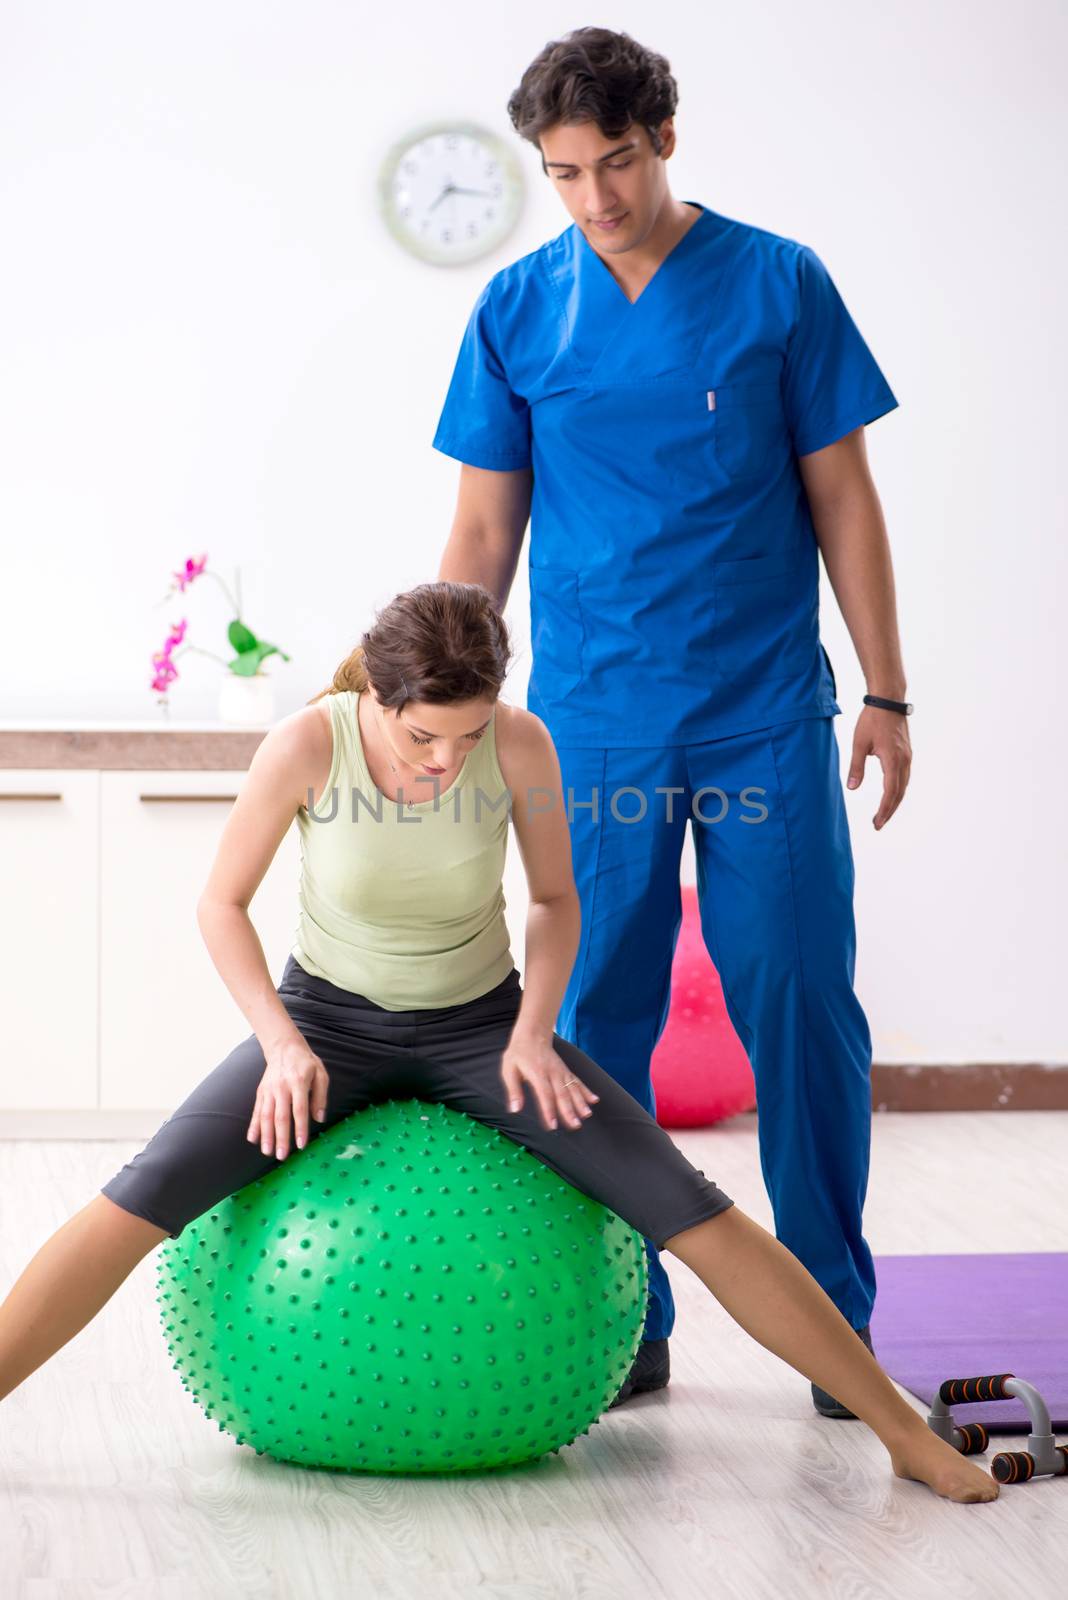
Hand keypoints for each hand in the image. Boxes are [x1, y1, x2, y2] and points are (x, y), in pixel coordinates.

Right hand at [247, 1036, 330, 1159]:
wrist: (284, 1048)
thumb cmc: (306, 1063)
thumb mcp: (321, 1074)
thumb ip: (321, 1096)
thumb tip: (319, 1118)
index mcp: (299, 1082)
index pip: (299, 1109)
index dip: (300, 1128)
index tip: (301, 1144)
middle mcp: (281, 1087)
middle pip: (280, 1116)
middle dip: (281, 1137)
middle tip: (282, 1156)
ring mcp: (269, 1090)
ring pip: (266, 1115)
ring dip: (266, 1135)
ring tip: (267, 1152)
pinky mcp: (261, 1092)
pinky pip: (256, 1111)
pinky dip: (254, 1126)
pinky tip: (252, 1139)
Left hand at [500, 1028, 599, 1131]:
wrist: (532, 1033)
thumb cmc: (519, 1052)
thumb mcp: (509, 1069)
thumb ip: (514, 1090)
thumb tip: (515, 1109)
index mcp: (537, 1073)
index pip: (545, 1094)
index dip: (549, 1110)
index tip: (553, 1125)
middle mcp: (552, 1073)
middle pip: (562, 1094)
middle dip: (569, 1111)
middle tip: (575, 1125)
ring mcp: (561, 1071)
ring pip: (572, 1088)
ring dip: (581, 1102)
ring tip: (587, 1115)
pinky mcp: (566, 1070)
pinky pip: (577, 1081)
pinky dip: (586, 1091)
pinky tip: (594, 1100)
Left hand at [847, 705, 912, 828]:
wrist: (888, 701)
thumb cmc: (872, 720)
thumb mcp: (859, 744)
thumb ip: (856, 767)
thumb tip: (852, 788)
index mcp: (893, 760)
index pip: (890, 792)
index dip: (884, 810)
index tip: (877, 823)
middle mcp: (904, 761)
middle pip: (899, 793)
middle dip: (889, 811)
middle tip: (878, 824)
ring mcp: (907, 757)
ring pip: (903, 785)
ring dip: (894, 801)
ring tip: (883, 814)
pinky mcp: (906, 753)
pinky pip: (904, 777)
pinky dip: (898, 789)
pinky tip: (891, 794)